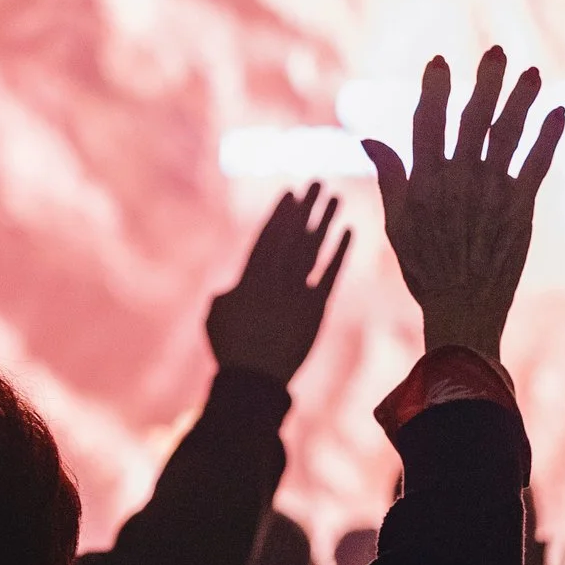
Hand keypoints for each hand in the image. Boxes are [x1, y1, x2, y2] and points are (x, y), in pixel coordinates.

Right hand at [206, 184, 350, 385]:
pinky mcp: (316, 310)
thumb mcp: (216, 316)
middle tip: (317, 182)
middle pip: (293, 236)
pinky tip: (348, 232)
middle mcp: (275, 280)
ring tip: (335, 197)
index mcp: (249, 279)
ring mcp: (297, 294)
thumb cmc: (230, 351)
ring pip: (313, 249)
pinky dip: (340, 253)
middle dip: (305, 207)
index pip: (267, 237)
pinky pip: (330, 275)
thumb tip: (232, 285)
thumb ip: (226, 293)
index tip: (290, 193)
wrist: (255, 382)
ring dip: (325, 221)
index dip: (280, 213)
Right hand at [363, 47, 563, 362]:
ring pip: (509, 134)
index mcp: (425, 182)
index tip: (439, 62)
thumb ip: (390, 177)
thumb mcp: (396, 225)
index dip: (434, 89)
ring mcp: (493, 193)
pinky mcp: (521, 208)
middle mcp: (459, 180)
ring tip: (531, 72)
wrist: (462, 309)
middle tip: (497, 52)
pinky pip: (538, 164)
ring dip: (522, 100)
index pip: (428, 122)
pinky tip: (559, 112)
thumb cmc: (425, 269)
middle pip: (474, 118)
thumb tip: (368, 138)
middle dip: (486, 81)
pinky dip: (549, 137)